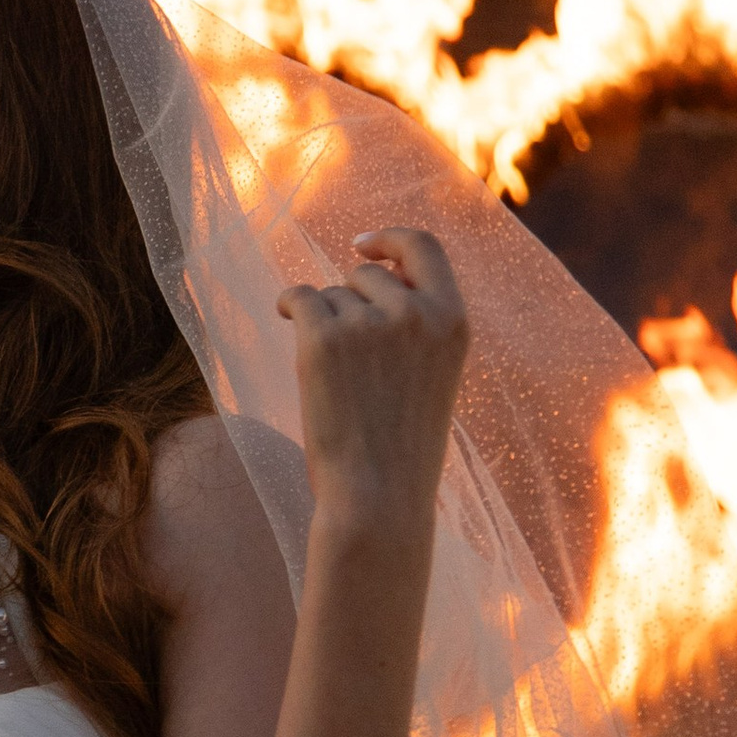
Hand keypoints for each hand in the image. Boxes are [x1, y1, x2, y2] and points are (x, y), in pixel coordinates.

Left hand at [276, 227, 468, 537]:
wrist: (377, 497)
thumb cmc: (402, 446)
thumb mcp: (431, 375)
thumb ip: (416, 323)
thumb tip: (371, 271)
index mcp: (452, 320)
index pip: (423, 247)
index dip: (390, 240)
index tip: (362, 246)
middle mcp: (415, 312)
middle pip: (366, 276)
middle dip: (349, 303)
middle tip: (348, 359)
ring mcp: (369, 322)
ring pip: (331, 295)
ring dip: (324, 323)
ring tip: (337, 379)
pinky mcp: (323, 337)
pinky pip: (299, 297)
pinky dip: (289, 303)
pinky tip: (284, 315)